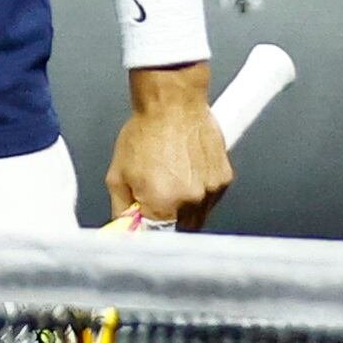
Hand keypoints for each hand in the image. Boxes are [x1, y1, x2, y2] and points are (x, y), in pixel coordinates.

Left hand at [105, 64, 230, 229]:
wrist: (172, 104)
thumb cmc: (144, 133)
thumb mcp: (118, 174)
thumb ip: (122, 207)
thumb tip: (123, 228)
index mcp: (163, 204)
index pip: (157, 239)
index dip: (149, 233)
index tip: (143, 229)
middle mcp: (191, 201)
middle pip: (180, 231)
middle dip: (167, 221)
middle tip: (155, 201)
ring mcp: (211, 191)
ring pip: (198, 216)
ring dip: (185, 208)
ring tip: (171, 179)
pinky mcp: (224, 179)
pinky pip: (211, 198)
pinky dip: (199, 191)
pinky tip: (186, 171)